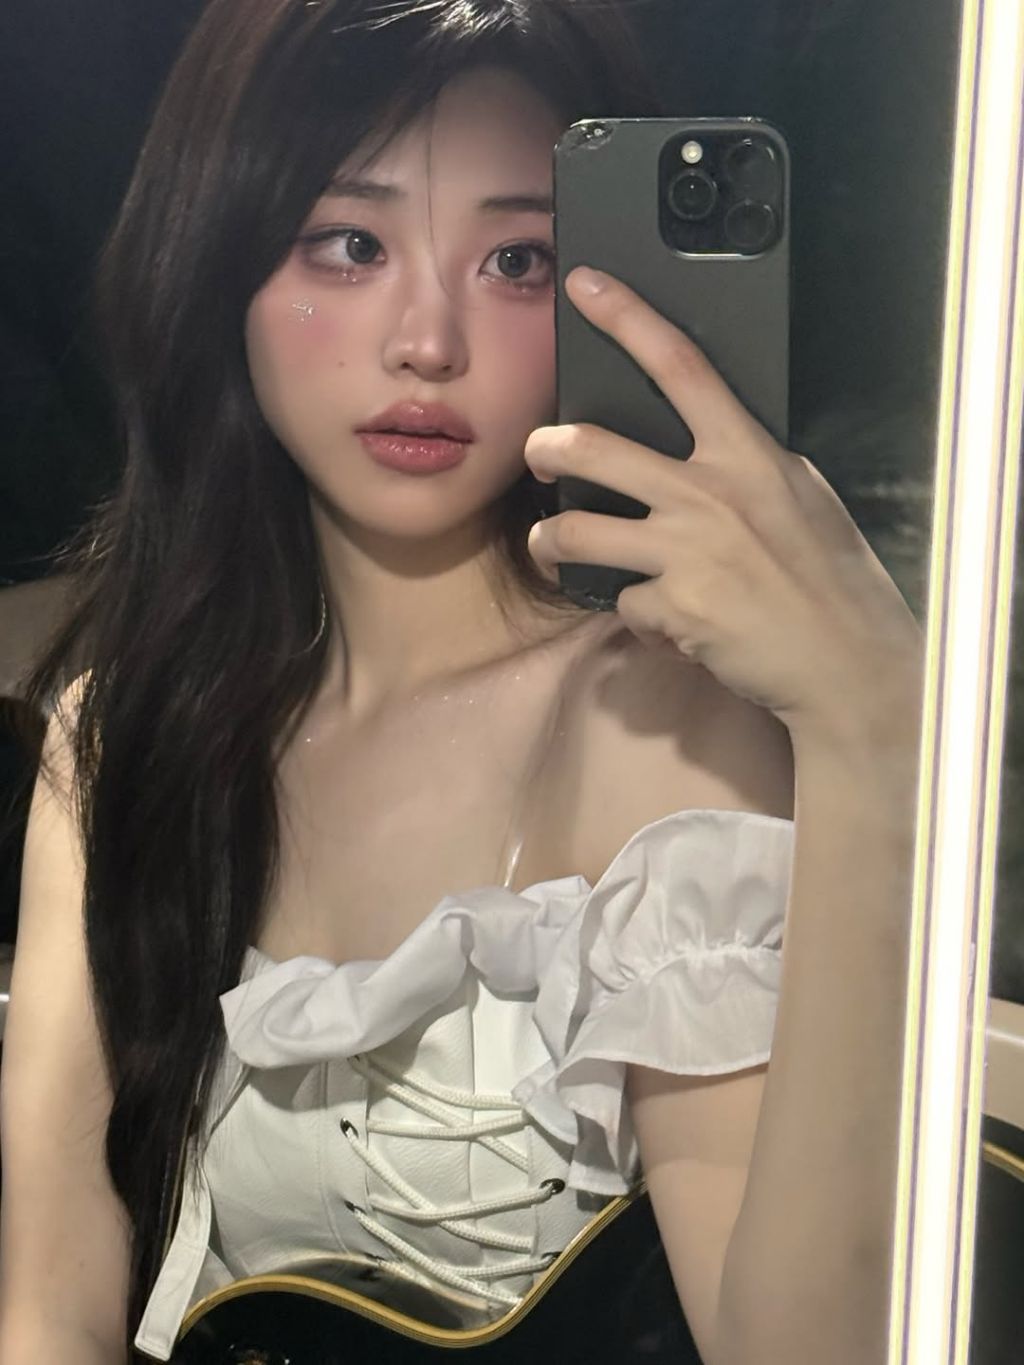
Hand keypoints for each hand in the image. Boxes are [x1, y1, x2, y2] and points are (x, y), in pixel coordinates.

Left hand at [525, 267, 922, 742]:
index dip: (627, 318)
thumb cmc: (832, 576)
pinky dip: (639, 614)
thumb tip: (711, 452)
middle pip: (595, 448)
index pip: (681, 366)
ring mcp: (686, 551)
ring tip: (551, 547)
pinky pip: (624, 602)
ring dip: (551, 542)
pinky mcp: (672, 607)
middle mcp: (710, 493)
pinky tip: (669, 622)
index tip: (587, 286)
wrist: (847, 659)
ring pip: (577, 532)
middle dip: (547, 448)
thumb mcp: (802, 496)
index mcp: (748, 454)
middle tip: (538, 452)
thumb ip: (748, 467)